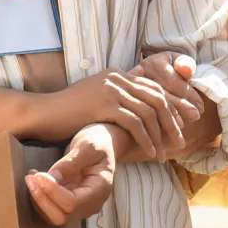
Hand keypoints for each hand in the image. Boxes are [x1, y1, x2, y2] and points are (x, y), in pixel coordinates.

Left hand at [26, 124, 115, 224]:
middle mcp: (91, 204)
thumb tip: (51, 178)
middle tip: (30, 177)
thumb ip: (71, 162)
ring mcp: (80, 207)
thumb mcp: (88, 145)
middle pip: (61, 216)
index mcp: (100, 190)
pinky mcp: (70, 204)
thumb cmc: (99, 142)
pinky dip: (39, 199)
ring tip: (30, 177)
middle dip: (42, 199)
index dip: (52, 192)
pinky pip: (51, 210)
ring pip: (53, 217)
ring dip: (38, 200)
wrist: (103, 145)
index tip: (38, 175)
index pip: (72, 203)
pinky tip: (34, 181)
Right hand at [38, 66, 197, 160]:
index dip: (174, 104)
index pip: (155, 87)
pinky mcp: (104, 105)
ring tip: (166, 152)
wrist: (42, 114)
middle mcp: (117, 78)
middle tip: (182, 138)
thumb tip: (138, 107)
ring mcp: (111, 90)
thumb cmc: (68, 113)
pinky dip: (146, 139)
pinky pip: (135, 123)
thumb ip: (117, 99)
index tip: (186, 120)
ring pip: (149, 112)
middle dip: (174, 119)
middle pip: (157, 97)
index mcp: (118, 74)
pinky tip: (151, 152)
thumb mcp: (96, 100)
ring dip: (161, 134)